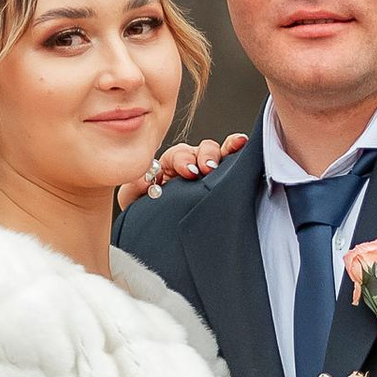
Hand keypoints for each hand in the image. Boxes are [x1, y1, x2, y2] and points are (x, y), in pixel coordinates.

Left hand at [116, 131, 248, 210]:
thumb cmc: (146, 210)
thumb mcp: (134, 200)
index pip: (178, 155)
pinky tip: (242, 143)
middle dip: (206, 156)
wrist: (155, 232)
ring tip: (230, 152)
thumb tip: (146, 180)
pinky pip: (232, 163)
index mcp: (169, 165)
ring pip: (218, 154)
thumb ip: (135, 188)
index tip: (187, 171)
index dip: (183, 160)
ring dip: (223, 154)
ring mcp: (207, 172)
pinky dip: (237, 151)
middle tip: (207, 168)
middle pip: (201, 150)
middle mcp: (190, 164)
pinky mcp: (222, 182)